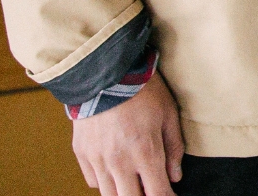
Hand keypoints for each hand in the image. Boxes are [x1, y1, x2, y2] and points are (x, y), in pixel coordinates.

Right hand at [72, 74, 183, 195]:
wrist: (106, 73)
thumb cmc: (143, 91)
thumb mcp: (169, 115)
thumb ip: (173, 148)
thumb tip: (175, 176)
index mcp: (145, 153)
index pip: (158, 194)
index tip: (171, 195)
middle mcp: (119, 162)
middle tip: (152, 187)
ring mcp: (98, 160)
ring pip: (109, 195)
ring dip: (124, 192)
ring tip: (134, 182)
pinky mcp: (82, 153)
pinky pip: (93, 181)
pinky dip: (105, 182)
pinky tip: (115, 171)